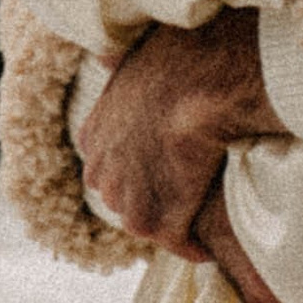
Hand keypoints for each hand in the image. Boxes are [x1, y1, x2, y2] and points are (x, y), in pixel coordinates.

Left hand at [78, 5, 283, 255]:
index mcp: (93, 135)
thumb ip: (117, 64)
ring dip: (172, 223)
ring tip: (200, 222)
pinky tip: (209, 249)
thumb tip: (105, 53)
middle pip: (124, 197)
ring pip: (148, 221)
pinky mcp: (156, 221)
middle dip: (150, 199)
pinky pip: (177, 244)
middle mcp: (100, 172)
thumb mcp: (129, 56)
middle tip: (183, 198)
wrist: (195, 85)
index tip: (158, 170)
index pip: (109, 165)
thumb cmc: (174, 61)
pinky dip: (193, 248)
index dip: (136, 169)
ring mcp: (127, 199)